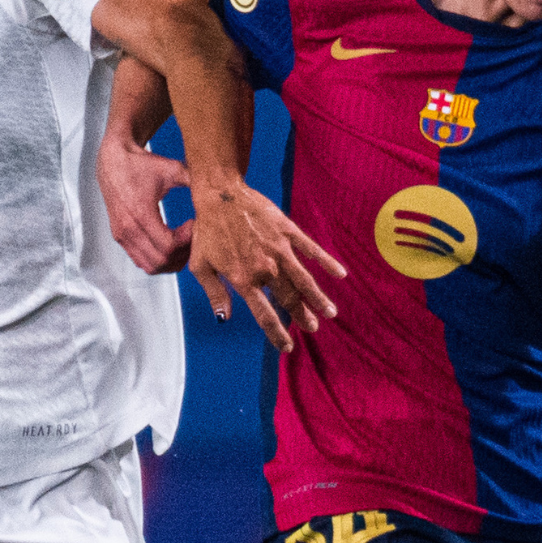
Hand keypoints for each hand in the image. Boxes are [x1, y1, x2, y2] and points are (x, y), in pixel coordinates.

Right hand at [97, 138, 193, 273]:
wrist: (112, 161)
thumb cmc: (140, 164)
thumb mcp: (170, 168)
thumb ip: (193, 179)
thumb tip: (215, 187)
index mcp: (141, 213)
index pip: (168, 246)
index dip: (187, 242)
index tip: (194, 225)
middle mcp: (128, 229)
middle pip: (161, 262)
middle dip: (182, 255)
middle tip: (194, 239)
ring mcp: (122, 236)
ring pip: (151, 267)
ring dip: (171, 262)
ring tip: (184, 244)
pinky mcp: (120, 238)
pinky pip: (141, 261)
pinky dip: (158, 260)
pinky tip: (170, 245)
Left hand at [186, 178, 344, 352]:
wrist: (220, 195)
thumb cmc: (207, 230)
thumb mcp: (201, 265)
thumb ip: (215, 293)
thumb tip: (224, 318)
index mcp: (243, 280)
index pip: (264, 315)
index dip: (277, 334)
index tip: (287, 347)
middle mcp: (264, 269)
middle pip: (289, 300)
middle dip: (303, 316)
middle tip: (313, 327)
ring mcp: (278, 250)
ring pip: (304, 280)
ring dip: (318, 298)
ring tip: (331, 313)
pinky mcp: (287, 232)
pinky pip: (311, 250)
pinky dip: (326, 262)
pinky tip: (340, 274)